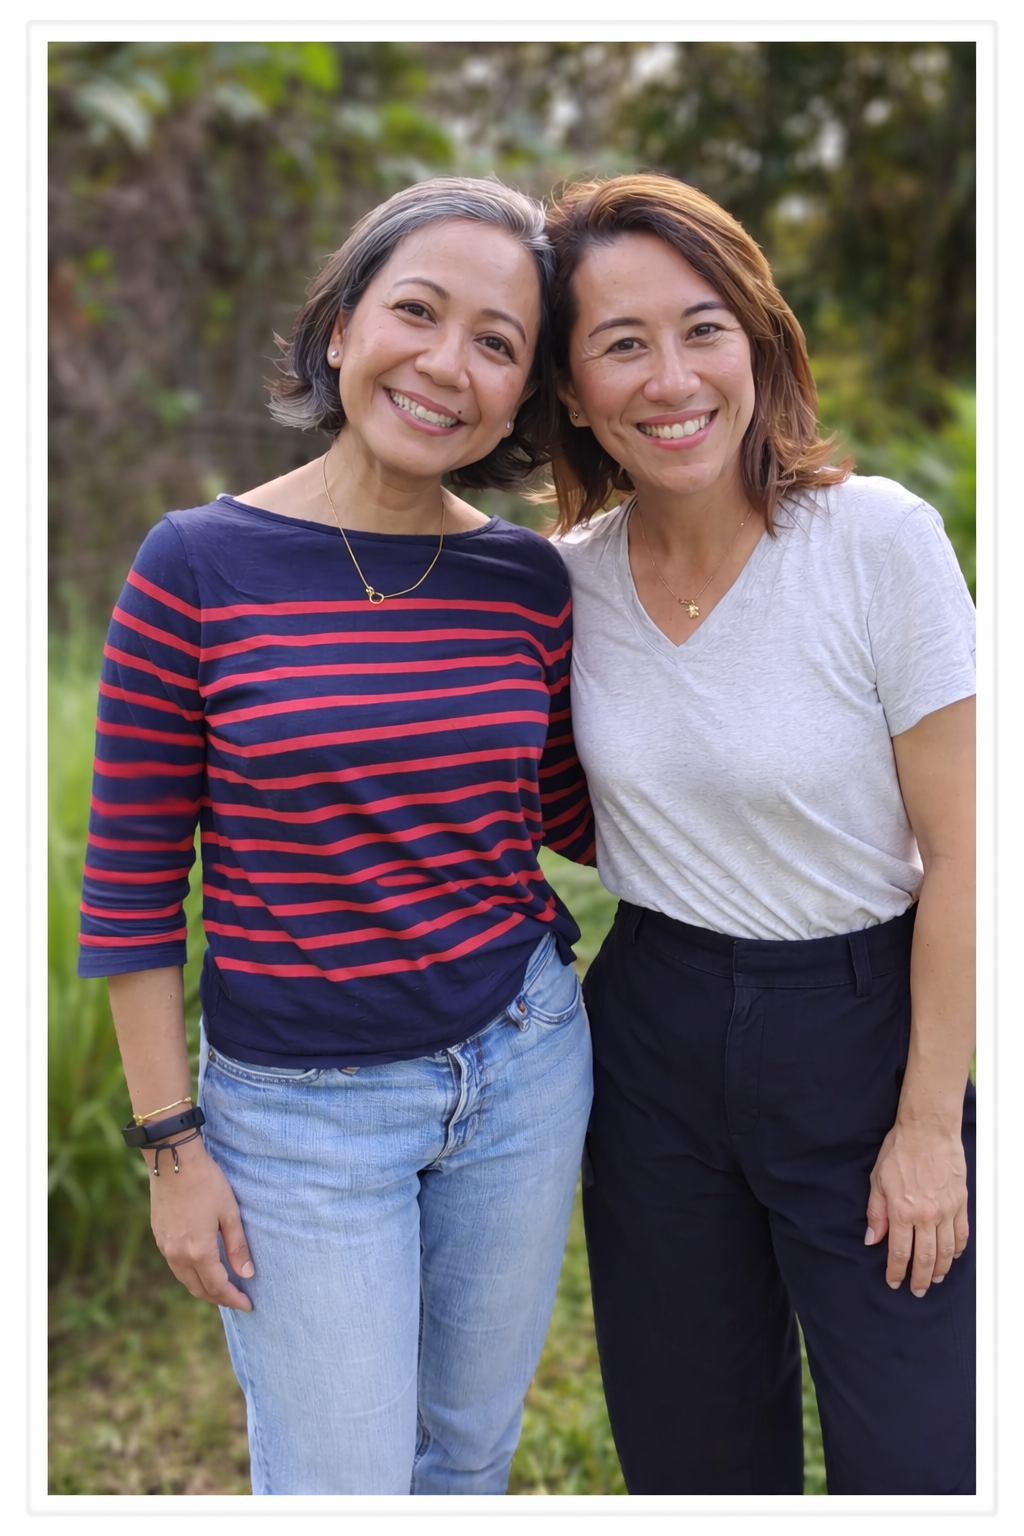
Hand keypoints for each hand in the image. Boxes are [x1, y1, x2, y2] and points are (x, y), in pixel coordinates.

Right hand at [146, 1137, 254, 1309]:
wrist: (173, 1162)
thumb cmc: (206, 1183)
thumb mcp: (229, 1213)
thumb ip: (237, 1247)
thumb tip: (247, 1274)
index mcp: (198, 1251)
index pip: (218, 1286)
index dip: (234, 1298)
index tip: (248, 1304)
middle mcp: (178, 1255)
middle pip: (199, 1289)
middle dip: (219, 1297)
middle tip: (237, 1298)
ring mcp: (165, 1247)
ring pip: (185, 1279)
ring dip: (203, 1287)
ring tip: (221, 1285)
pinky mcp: (159, 1237)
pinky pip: (175, 1266)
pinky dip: (190, 1273)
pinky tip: (202, 1266)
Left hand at [864, 1117, 968, 1295]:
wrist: (928, 1130)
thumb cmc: (900, 1150)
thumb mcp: (878, 1180)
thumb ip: (876, 1212)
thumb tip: (871, 1238)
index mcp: (902, 1210)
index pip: (899, 1252)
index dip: (896, 1271)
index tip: (894, 1281)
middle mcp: (926, 1214)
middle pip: (925, 1258)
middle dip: (920, 1278)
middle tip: (916, 1290)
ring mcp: (946, 1210)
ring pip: (946, 1251)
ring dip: (940, 1269)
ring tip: (933, 1279)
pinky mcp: (960, 1204)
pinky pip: (962, 1234)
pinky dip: (958, 1250)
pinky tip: (952, 1257)